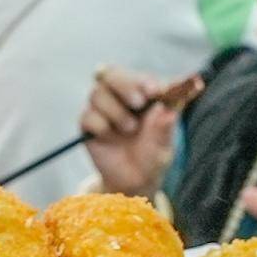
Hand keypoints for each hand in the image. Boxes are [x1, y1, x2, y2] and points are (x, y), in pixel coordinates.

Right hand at [80, 68, 177, 198]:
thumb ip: (165, 130)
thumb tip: (169, 114)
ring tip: (129, 129)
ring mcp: (104, 108)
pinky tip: (109, 137)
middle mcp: (123, 96)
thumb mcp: (164, 147)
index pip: (144, 78)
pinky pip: (88, 115)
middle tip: (139, 103)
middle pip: (113, 73)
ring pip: (98, 92)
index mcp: (146, 95)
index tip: (155, 91)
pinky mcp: (89, 123)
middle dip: (126, 85)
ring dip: (115, 111)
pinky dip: (101, 126)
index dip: (147, 81)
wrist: (132, 182)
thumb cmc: (153, 158)